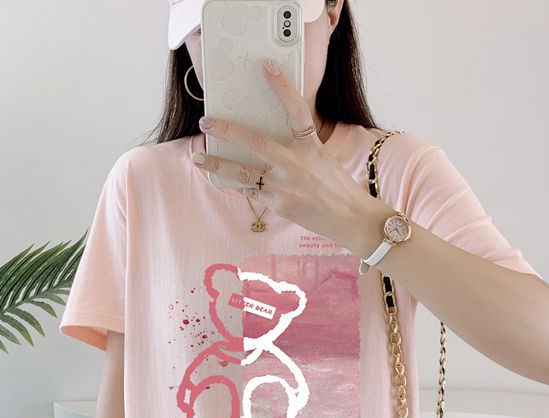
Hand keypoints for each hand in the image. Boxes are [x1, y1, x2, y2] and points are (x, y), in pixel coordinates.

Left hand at [191, 57, 384, 246]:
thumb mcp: (322, 159)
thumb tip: (266, 139)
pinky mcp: (279, 204)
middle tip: (206, 121)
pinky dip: (235, 183)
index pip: (296, 110)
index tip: (267, 67)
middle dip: (227, 131)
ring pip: (243, 172)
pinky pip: (250, 190)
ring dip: (217, 164)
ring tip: (198, 158)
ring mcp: (285, 186)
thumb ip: (298, 148)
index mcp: (312, 146)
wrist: (351, 219)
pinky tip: (219, 177)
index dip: (282, 87)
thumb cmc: (337, 187)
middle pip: (256, 142)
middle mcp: (296, 164)